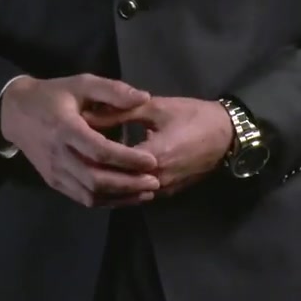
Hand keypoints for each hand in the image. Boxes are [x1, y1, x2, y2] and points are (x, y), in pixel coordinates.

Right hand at [0, 74, 163, 207]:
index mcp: (65, 128)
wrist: (15, 112)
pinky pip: (82, 198)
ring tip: (146, 192)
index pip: (99, 150)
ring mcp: (55, 172)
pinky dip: (106, 201)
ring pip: (90, 193)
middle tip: (155, 181)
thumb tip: (144, 97)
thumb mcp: (81, 84)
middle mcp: (59, 154)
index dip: (127, 158)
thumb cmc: (52, 95)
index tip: (152, 160)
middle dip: (128, 183)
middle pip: (96, 178)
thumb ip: (112, 90)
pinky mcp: (54, 182)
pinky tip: (125, 197)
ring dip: (120, 197)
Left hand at [86, 96, 234, 196]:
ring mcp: (164, 190)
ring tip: (85, 165)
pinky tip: (107, 175)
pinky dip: (122, 186)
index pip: (112, 162)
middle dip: (96, 169)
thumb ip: (121, 111)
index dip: (90, 152)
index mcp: (153, 157)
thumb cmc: (193, 116)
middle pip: (117, 182)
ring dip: (107, 181)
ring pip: (126, 192)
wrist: (228, 135)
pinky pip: (138, 194)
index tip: (72, 141)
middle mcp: (157, 180)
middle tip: (73, 155)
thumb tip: (87, 114)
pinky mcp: (169, 192)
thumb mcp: (156, 107)